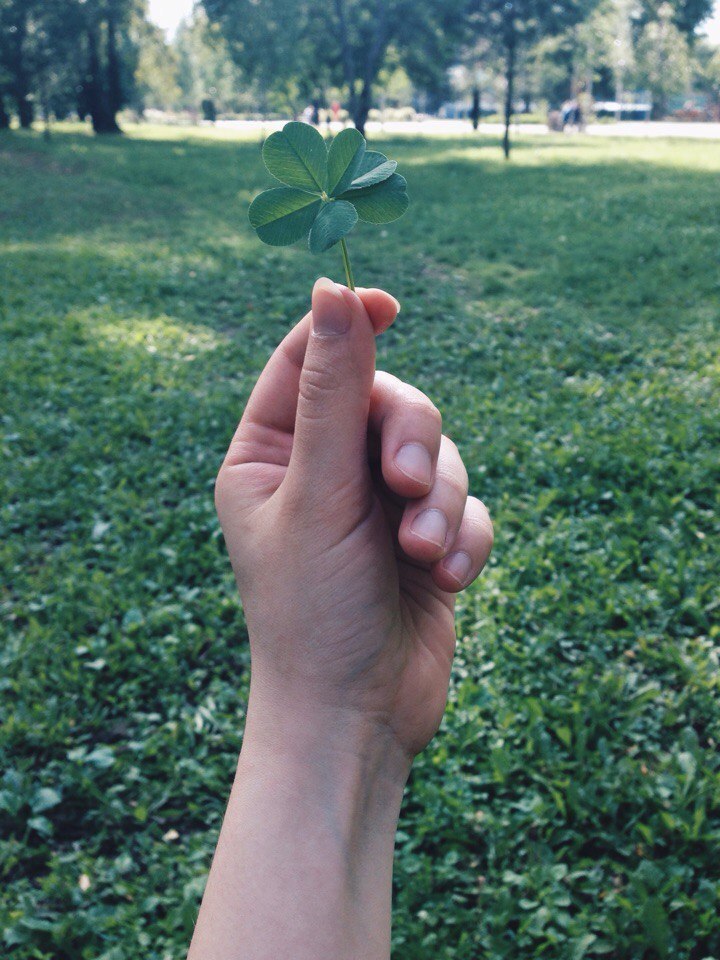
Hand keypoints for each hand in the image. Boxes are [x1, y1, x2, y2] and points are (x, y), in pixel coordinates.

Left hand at [215, 278, 492, 767]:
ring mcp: (377, 506)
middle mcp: (322, 472)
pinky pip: (465, 505)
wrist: (356, 716)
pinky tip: (446, 578)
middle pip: (388, 402)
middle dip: (411, 441)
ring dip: (440, 501)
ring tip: (422, 553)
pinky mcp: (424, 540)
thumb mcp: (319, 492)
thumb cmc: (313, 611)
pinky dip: (461, 536)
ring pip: (438, 453)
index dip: (346, 325)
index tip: (386, 303)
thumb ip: (333, 391)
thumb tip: (333, 288)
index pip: (307, 361)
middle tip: (408, 484)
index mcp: (270, 454)